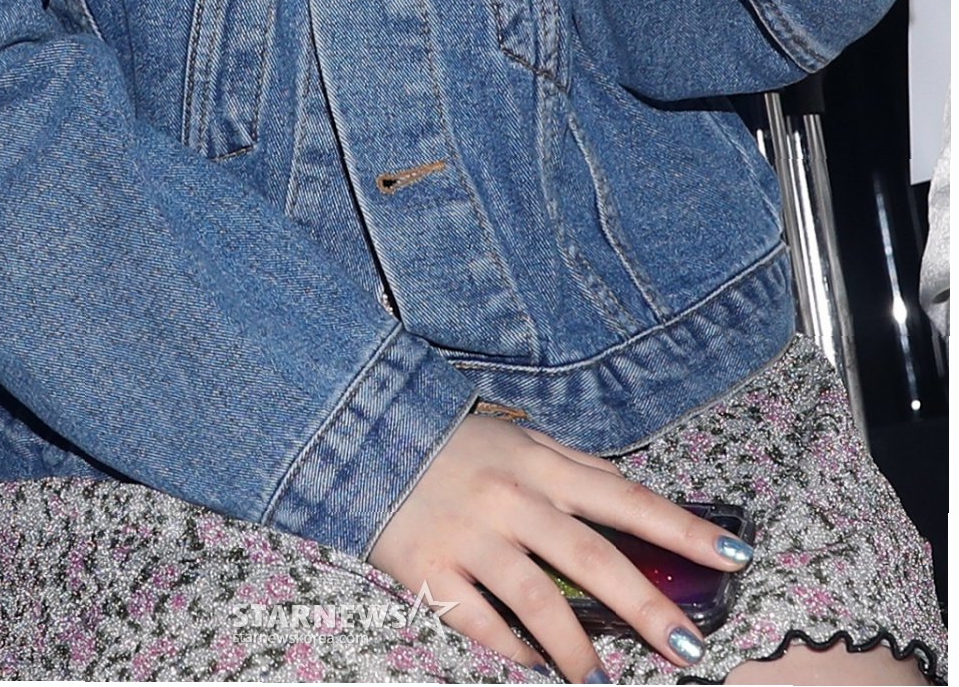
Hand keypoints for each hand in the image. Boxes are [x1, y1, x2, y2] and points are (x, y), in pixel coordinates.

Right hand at [366, 413, 750, 679]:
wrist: (363, 436)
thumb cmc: (454, 441)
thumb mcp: (519, 436)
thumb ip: (573, 466)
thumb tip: (630, 496)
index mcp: (541, 465)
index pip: (627, 498)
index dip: (683, 529)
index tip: (735, 556)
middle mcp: (513, 501)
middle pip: (593, 560)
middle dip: (647, 609)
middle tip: (692, 650)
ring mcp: (472, 540)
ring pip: (538, 605)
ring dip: (578, 651)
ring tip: (603, 680)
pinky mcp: (431, 572)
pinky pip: (480, 624)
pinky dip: (513, 651)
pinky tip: (538, 666)